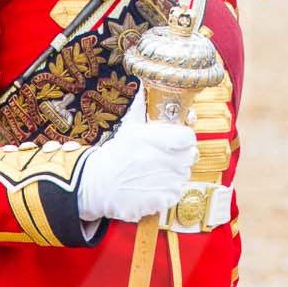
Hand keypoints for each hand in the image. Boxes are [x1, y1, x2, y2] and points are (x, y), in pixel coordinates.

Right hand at [76, 91, 197, 223]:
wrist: (97, 185)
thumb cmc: (114, 155)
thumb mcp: (128, 128)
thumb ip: (141, 107)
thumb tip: (143, 86)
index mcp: (154, 138)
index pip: (188, 137)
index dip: (183, 138)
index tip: (176, 141)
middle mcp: (162, 159)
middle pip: (190, 156)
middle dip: (179, 156)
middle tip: (163, 158)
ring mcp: (164, 181)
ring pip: (184, 175)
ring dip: (173, 174)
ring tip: (154, 173)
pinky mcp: (162, 199)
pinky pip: (175, 193)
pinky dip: (166, 191)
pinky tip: (151, 186)